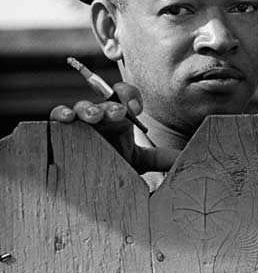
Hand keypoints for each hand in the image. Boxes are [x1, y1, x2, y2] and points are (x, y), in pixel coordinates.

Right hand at [49, 82, 178, 173]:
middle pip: (104, 99)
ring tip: (94, 117)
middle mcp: (99, 113)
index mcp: (118, 115)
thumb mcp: (137, 160)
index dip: (131, 96)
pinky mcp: (61, 129)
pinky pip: (58, 116)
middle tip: (119, 114)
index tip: (137, 111)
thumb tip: (184, 158)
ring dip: (88, 109)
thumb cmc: (113, 161)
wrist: (91, 178)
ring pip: (82, 106)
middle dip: (112, 105)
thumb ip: (160, 157)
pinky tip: (66, 119)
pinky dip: (61, 114)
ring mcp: (79, 120)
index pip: (125, 94)